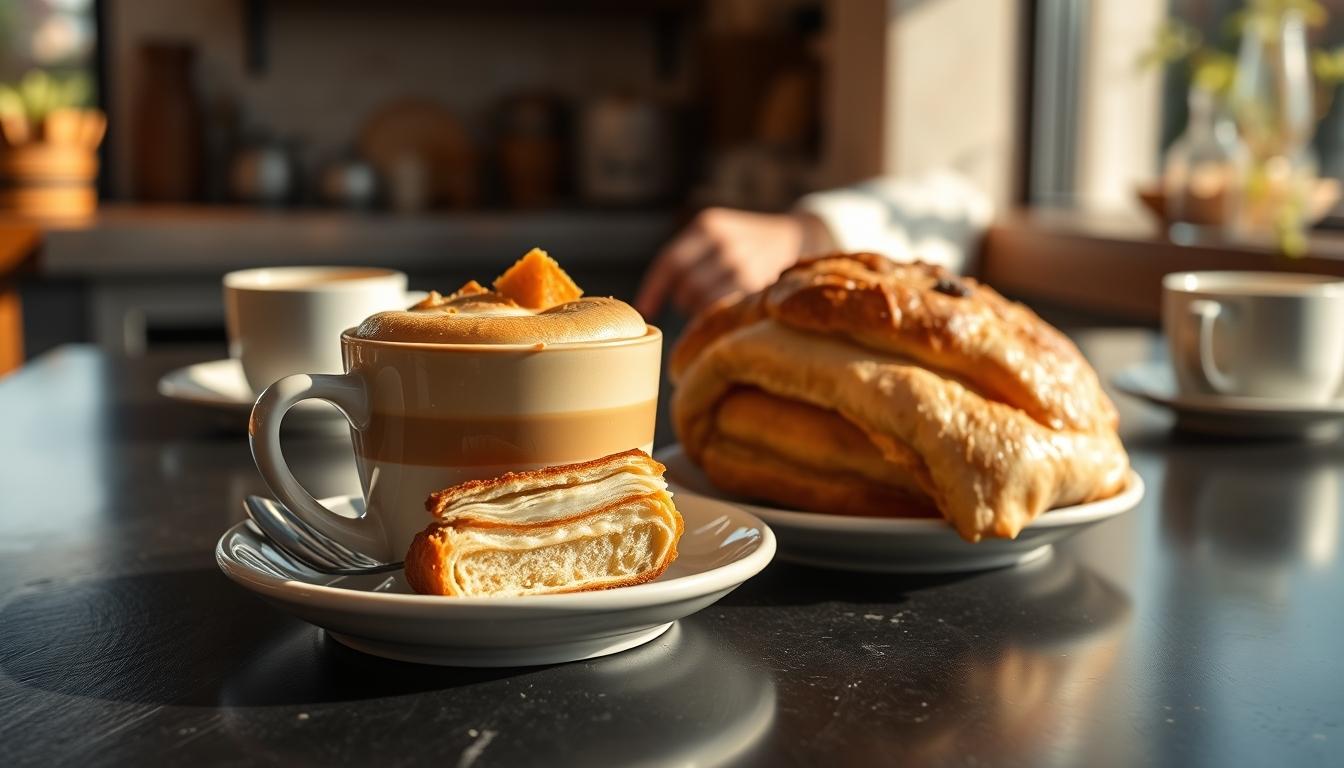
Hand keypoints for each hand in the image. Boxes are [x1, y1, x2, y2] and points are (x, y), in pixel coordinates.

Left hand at [635, 208, 832, 317]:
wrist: (792, 236)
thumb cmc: (741, 241)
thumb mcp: (715, 232)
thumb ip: (689, 256)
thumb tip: (648, 304)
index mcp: (708, 226)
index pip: (671, 262)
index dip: (654, 290)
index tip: (645, 311)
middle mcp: (726, 242)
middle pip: (688, 286)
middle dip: (683, 301)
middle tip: (690, 305)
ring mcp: (745, 264)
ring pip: (705, 301)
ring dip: (700, 310)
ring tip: (708, 306)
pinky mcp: (760, 284)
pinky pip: (727, 309)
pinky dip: (718, 316)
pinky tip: (722, 314)